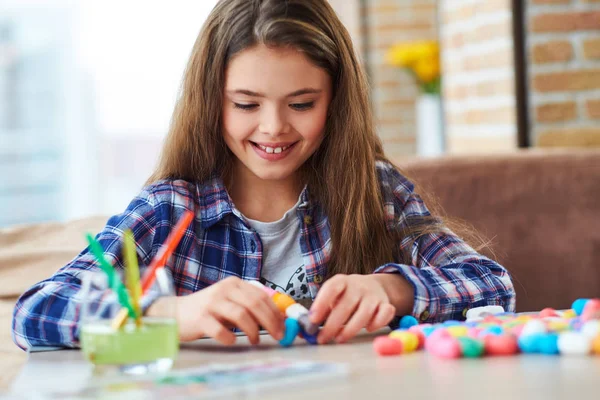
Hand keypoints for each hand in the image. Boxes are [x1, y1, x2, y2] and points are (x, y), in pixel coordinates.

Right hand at [148, 277, 284, 344]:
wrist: (175, 313)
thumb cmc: (208, 311)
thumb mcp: (230, 302)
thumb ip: (249, 307)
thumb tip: (277, 319)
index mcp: (234, 284)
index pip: (261, 295)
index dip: (275, 311)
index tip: (283, 326)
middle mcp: (223, 290)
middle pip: (254, 304)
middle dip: (270, 321)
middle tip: (277, 335)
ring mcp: (211, 303)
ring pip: (240, 315)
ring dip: (253, 331)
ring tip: (255, 340)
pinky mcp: (200, 318)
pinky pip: (220, 330)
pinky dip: (230, 338)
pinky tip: (232, 340)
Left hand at [309, 274, 397, 343]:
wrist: (373, 286)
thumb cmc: (347, 295)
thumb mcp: (334, 296)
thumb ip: (322, 309)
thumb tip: (306, 328)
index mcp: (342, 281)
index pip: (331, 288)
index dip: (321, 303)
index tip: (313, 319)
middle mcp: (358, 286)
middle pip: (346, 305)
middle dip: (333, 324)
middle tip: (322, 338)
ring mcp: (373, 295)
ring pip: (364, 313)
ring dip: (351, 329)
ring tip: (339, 339)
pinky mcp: (386, 304)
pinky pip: (385, 314)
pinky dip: (377, 323)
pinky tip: (368, 329)